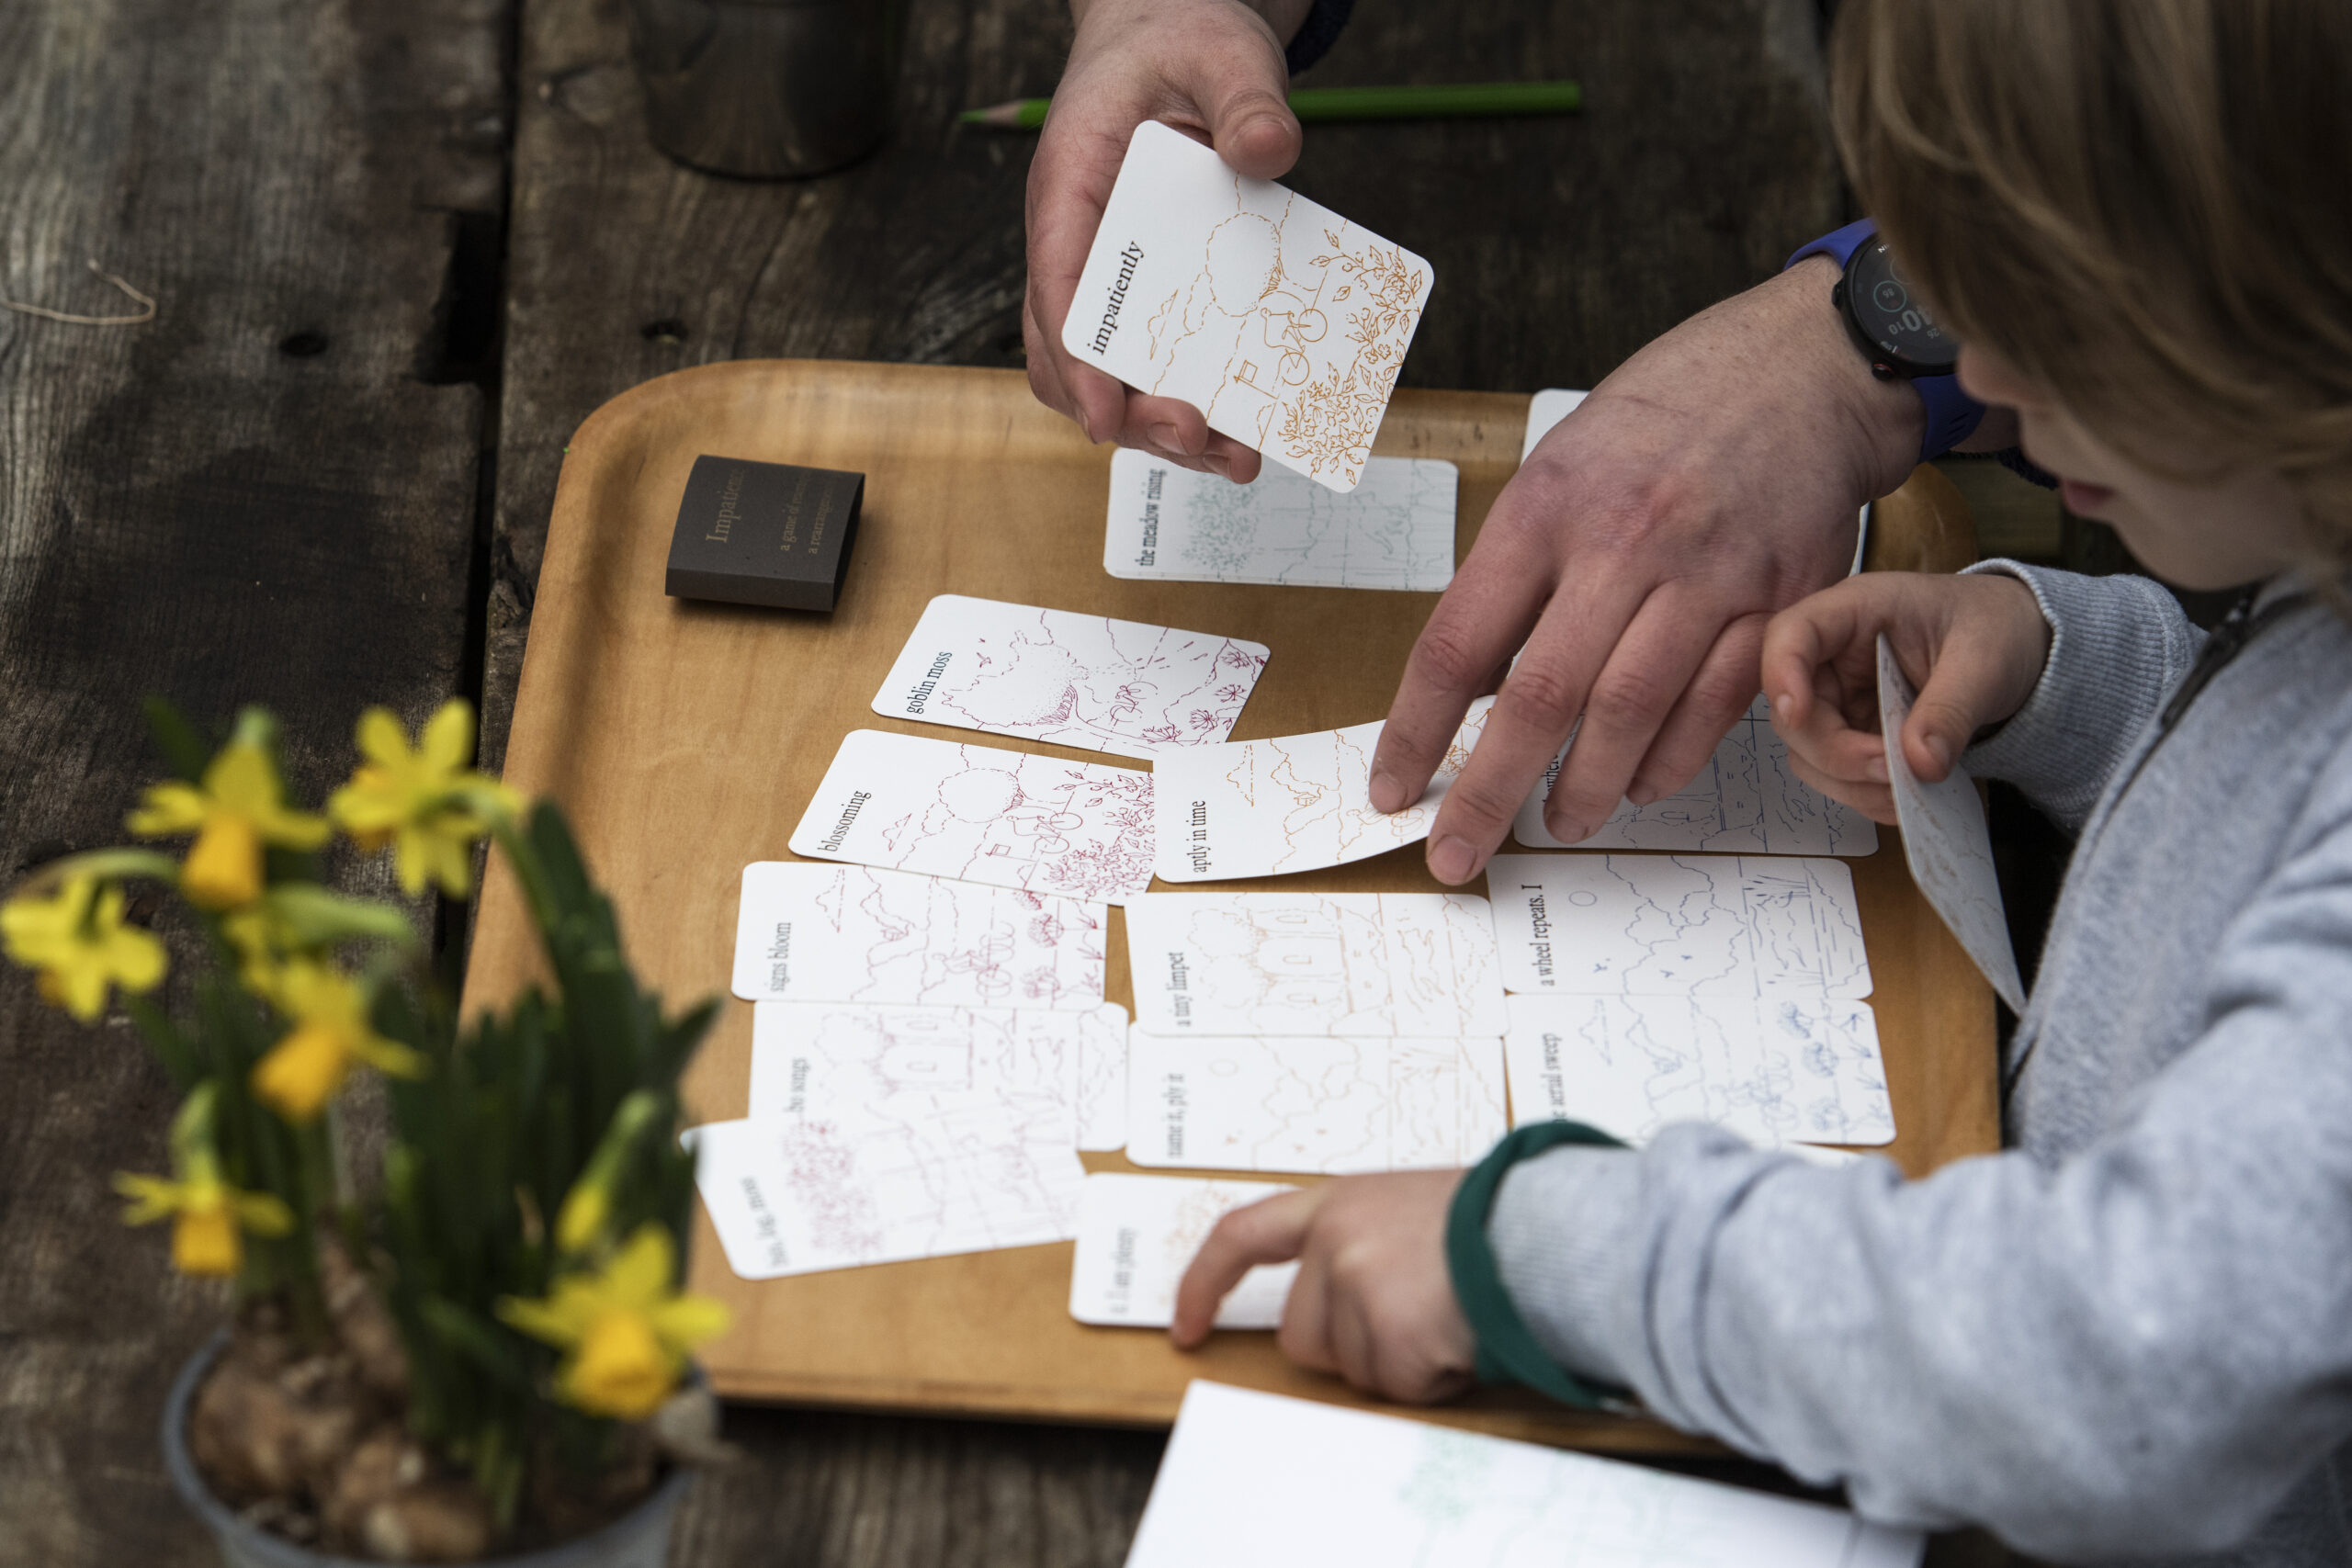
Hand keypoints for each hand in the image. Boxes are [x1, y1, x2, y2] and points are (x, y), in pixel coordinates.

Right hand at [1024, 0, 1313, 480]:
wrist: (1174, 32)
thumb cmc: (1180, 38)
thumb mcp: (1222, 50)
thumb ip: (1246, 96)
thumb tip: (1270, 148)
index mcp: (1071, 186)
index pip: (1058, 285)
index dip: (1078, 359)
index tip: (1109, 416)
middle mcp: (1076, 243)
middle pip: (1071, 354)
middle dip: (1128, 413)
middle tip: (1201, 437)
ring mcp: (1109, 272)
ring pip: (1105, 374)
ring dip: (1158, 427)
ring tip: (1234, 455)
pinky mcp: (1147, 288)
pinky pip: (1148, 359)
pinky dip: (1185, 400)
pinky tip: (1239, 423)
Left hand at [1172, 1170, 1475, 1404]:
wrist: (1550, 1230)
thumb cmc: (1498, 1219)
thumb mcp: (1413, 1207)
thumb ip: (1364, 1241)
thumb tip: (1340, 1302)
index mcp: (1337, 1203)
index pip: (1242, 1237)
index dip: (1205, 1284)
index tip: (1186, 1325)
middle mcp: (1336, 1241)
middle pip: (1302, 1336)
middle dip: (1352, 1348)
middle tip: (1417, 1318)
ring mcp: (1357, 1286)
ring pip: (1351, 1370)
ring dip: (1400, 1363)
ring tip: (1450, 1317)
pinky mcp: (1387, 1332)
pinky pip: (1396, 1388)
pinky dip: (1433, 1379)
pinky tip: (1463, 1338)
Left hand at [1368, 259, 1928, 883]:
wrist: (1801, 371)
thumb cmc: (1667, 420)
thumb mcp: (1561, 466)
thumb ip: (1516, 570)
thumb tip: (1469, 683)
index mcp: (1546, 507)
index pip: (1456, 641)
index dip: (1415, 728)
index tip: (1392, 786)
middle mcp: (1623, 541)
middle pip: (1539, 695)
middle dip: (1487, 792)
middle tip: (1456, 853)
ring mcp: (1707, 574)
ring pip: (1629, 712)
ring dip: (1586, 789)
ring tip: (1558, 823)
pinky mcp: (1778, 602)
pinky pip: (1715, 707)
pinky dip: (1670, 761)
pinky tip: (1641, 784)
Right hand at [1761, 571, 2050, 821]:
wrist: (2018, 647)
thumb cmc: (1995, 631)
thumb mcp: (1986, 662)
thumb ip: (1951, 710)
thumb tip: (1921, 765)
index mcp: (1856, 611)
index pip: (1792, 634)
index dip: (1780, 674)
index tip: (1796, 714)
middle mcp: (1833, 656)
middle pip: (1794, 712)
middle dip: (1836, 753)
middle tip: (1893, 773)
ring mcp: (1838, 699)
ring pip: (1808, 753)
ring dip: (1851, 783)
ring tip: (1909, 793)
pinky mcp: (1852, 734)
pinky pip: (1839, 776)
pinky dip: (1867, 795)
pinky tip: (1907, 798)